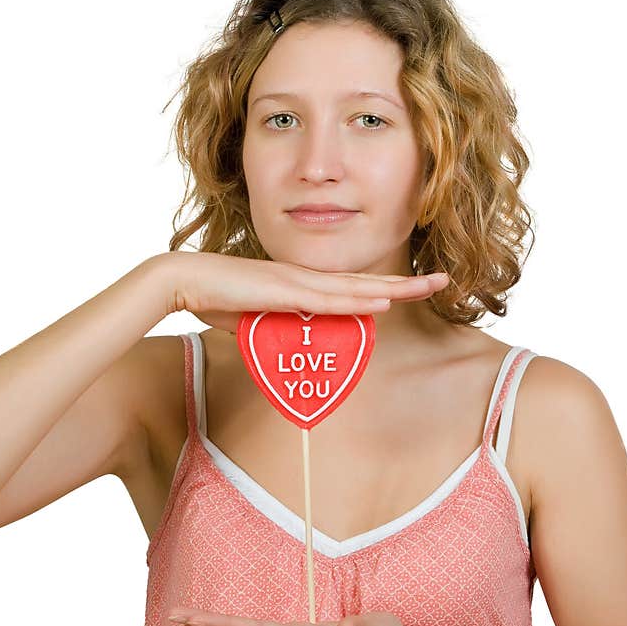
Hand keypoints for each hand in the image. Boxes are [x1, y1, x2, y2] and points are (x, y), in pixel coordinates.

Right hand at [154, 250, 448, 332]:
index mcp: (301, 285)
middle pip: (365, 281)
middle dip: (406, 282)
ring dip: (393, 288)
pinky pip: (328, 297)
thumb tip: (289, 347)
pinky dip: (357, 298)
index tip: (411, 290)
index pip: (352, 287)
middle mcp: (306, 278)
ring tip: (428, 287)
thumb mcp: (255, 321)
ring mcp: (297, 281)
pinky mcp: (283, 289)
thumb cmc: (215, 298)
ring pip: (355, 286)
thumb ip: (277, 330)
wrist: (183, 280)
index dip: (384, 287)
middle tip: (443, 280)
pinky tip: (382, 300)